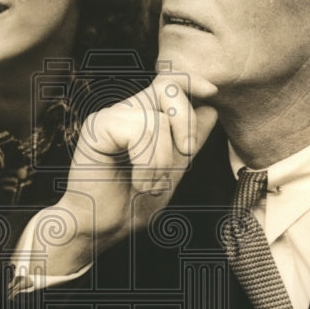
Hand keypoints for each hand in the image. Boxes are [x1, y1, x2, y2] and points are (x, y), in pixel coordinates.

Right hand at [36, 74, 217, 273]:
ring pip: (159, 119)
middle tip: (187, 153)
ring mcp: (110, 117)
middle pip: (168, 87)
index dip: (192, 81)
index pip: (170, 83)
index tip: (211, 93)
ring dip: (163, 160)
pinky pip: (141, 132)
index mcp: (142, 117)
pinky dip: (148, 164)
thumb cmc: (132, 204)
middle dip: (186, 122)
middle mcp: (125, 111)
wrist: (102, 227)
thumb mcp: (173, 170)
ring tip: (149, 184)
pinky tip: (138, 182)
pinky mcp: (98, 126)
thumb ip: (189, 139)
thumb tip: (210, 108)